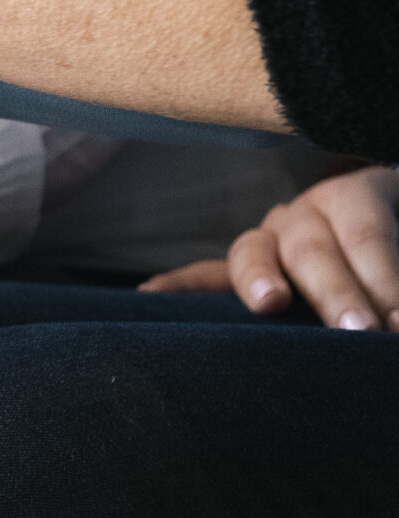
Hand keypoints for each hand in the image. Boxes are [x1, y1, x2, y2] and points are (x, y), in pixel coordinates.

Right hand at [142, 166, 398, 329]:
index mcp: (359, 193)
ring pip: (254, 252)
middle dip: (336, 290)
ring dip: (259, 280)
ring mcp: (271, 237)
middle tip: (359, 331)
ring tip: (269, 306)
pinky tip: (149, 297)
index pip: (366, 228)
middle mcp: (306, 211)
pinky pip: (206, 276)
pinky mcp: (249, 268)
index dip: (386, 275)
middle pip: (313, 245)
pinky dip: (180, 287)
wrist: (380, 240)